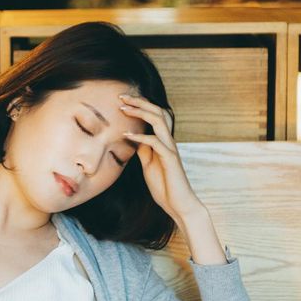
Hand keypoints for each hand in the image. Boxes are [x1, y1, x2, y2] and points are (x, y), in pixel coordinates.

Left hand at [119, 94, 204, 223]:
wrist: (178, 204)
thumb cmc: (164, 185)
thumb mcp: (148, 164)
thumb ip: (143, 149)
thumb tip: (133, 138)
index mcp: (163, 142)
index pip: (154, 116)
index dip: (140, 105)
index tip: (123, 100)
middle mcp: (168, 141)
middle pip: (158, 112)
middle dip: (140, 102)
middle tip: (122, 96)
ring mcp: (170, 149)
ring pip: (159, 121)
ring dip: (141, 112)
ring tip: (124, 108)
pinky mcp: (170, 159)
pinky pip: (155, 142)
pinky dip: (141, 136)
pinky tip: (127, 135)